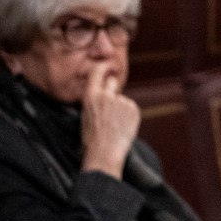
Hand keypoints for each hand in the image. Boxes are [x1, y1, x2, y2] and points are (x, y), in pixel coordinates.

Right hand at [80, 61, 140, 177]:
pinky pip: (130, 108)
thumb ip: (97, 101)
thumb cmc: (92, 139)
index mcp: (90, 97)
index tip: (108, 66)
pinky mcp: (133, 108)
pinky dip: (128, 115)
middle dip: (112, 88)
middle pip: (113, 82)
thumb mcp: (87, 115)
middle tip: (111, 105)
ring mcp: (121, 101)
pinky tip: (122, 127)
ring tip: (114, 126)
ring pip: (122, 100)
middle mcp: (106, 95)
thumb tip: (108, 91)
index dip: (103, 67)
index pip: (97, 72)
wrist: (104, 154)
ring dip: (120, 108)